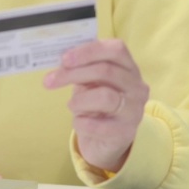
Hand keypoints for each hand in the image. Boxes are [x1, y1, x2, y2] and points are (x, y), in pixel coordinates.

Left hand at [43, 38, 148, 173]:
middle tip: (50, 81)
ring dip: (79, 100)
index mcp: (129, 68)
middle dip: (73, 73)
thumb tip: (61, 60)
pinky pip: (96, 125)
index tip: (64, 58)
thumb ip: (80, 67)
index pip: (116, 49)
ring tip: (73, 105)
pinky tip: (79, 122)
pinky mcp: (125, 132)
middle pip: (106, 71)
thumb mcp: (90, 81)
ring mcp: (134, 111)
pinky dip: (80, 122)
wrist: (104, 139)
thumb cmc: (95, 102)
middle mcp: (137, 87)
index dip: (89, 51)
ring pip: (104, 96)